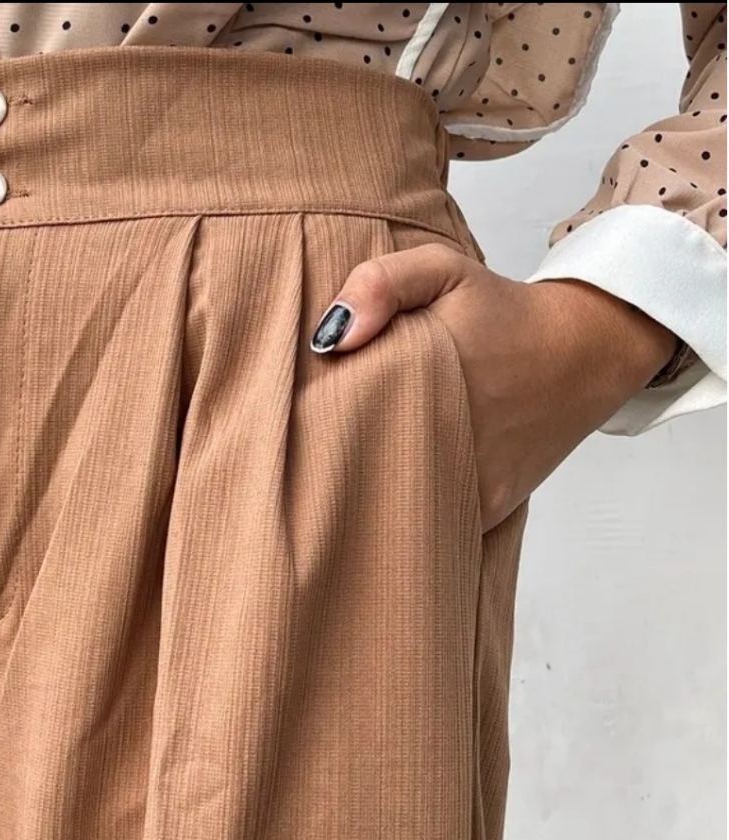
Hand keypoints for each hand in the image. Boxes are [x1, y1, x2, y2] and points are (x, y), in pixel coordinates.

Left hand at [310, 244, 677, 532]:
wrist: (586, 352)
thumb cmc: (503, 311)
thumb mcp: (443, 271)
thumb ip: (381, 284)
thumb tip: (331, 340)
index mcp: (422, 383)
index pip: (335, 421)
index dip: (309, 421)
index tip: (299, 415)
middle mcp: (446, 442)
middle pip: (357, 471)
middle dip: (330, 463)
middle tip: (316, 449)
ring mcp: (471, 483)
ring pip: (395, 506)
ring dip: (368, 494)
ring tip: (349, 473)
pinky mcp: (489, 507)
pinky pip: (433, 524)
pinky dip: (410, 515)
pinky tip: (395, 491)